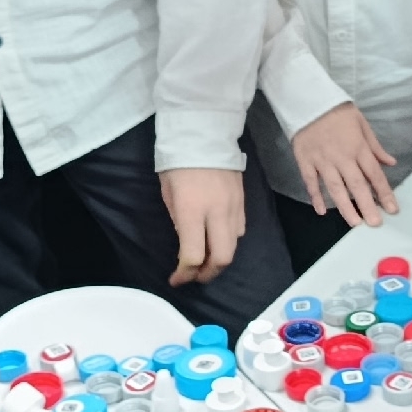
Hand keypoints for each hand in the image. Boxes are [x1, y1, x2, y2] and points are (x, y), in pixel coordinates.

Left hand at [160, 167, 244, 285]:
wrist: (204, 132)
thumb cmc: (178, 162)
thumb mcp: (168, 193)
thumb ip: (179, 221)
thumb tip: (187, 243)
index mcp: (192, 210)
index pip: (193, 255)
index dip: (184, 274)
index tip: (176, 279)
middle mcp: (217, 212)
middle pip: (222, 258)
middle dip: (208, 274)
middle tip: (195, 276)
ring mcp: (234, 207)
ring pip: (234, 246)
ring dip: (219, 259)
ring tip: (205, 260)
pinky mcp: (243, 201)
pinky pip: (239, 230)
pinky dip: (228, 241)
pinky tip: (217, 239)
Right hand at [291, 104, 397, 227]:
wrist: (309, 101)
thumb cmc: (338, 112)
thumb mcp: (362, 124)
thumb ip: (375, 147)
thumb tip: (391, 163)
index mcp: (358, 148)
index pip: (374, 174)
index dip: (385, 193)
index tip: (392, 209)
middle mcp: (342, 157)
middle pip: (357, 186)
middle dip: (367, 206)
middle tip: (375, 224)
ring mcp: (323, 161)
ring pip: (335, 188)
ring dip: (345, 207)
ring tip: (355, 223)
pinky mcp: (305, 161)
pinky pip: (311, 182)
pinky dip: (316, 197)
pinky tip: (321, 211)